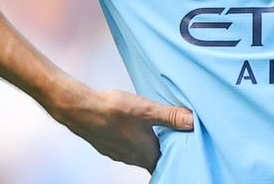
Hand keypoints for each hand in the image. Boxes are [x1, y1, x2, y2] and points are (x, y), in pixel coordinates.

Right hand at [49, 85, 194, 171]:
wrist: (79, 109)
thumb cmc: (112, 110)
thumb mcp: (146, 109)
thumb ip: (170, 116)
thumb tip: (193, 121)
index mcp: (145, 152)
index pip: (165, 164)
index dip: (175, 158)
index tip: (184, 150)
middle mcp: (132, 157)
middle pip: (152, 160)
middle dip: (163, 152)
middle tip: (173, 140)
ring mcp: (118, 153)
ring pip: (138, 155)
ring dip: (148, 147)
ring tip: (157, 134)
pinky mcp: (108, 146)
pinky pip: (126, 148)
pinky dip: (133, 142)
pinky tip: (133, 129)